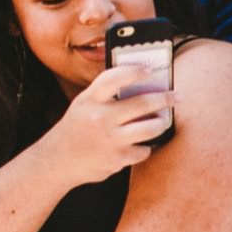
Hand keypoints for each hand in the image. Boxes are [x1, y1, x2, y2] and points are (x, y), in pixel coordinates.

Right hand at [39, 62, 173, 185]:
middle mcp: (99, 117)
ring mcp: (109, 139)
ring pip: (151, 127)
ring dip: (161, 123)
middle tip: (175, 97)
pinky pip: (144, 150)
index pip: (114, 78)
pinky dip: (145, 147)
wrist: (56, 161)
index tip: (151, 69)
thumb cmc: (76, 128)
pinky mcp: (116, 159)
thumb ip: (106, 94)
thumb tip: (144, 82)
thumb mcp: (84, 105)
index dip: (135, 71)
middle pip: (143, 103)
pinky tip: (140, 144)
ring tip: (162, 121)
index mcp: (90, 100)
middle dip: (165, 98)